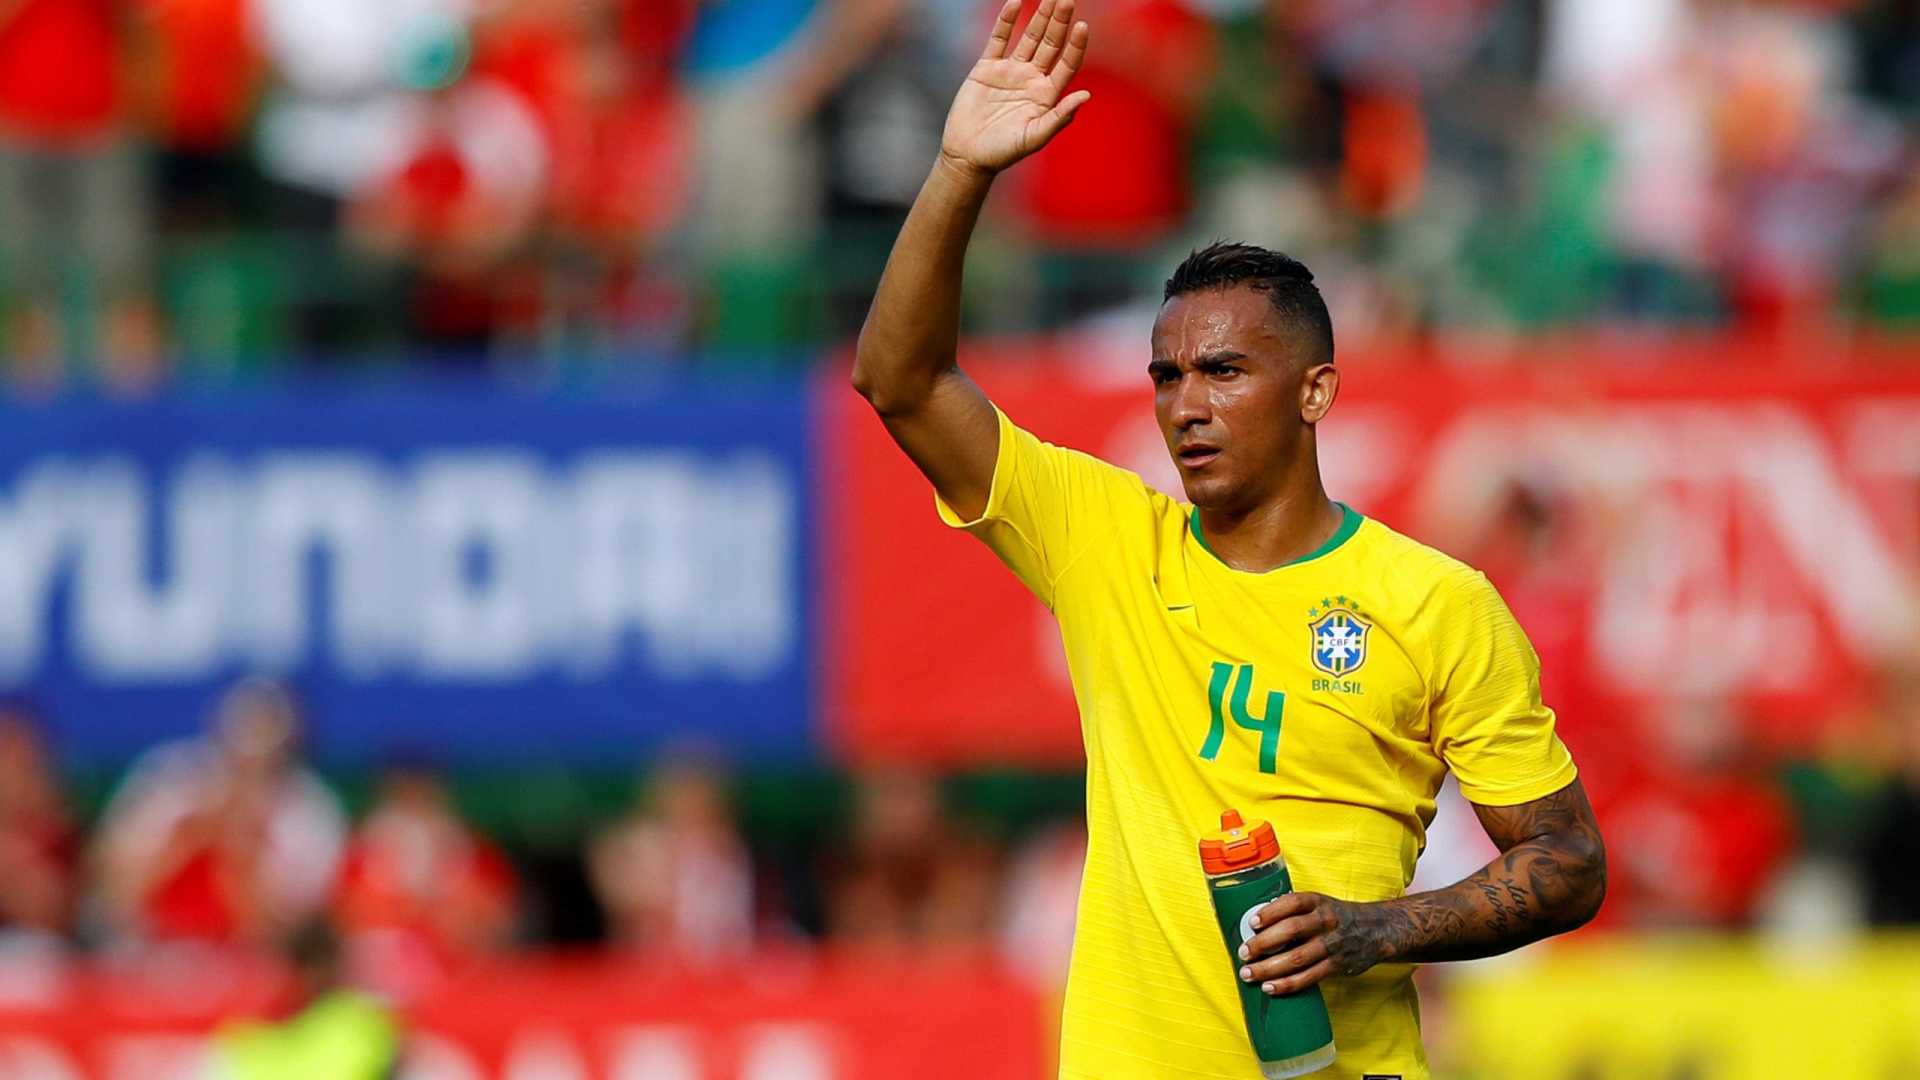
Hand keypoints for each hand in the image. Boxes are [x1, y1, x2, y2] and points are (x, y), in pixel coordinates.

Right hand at [940, 0, 1091, 178]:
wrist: (968, 155)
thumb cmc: (1003, 152)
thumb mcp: (1034, 137)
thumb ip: (1059, 117)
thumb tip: (1086, 95)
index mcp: (1047, 95)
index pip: (1067, 63)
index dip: (1075, 45)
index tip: (1082, 25)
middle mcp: (1032, 79)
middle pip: (1050, 44)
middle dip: (1059, 21)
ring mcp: (1010, 71)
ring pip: (1029, 37)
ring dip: (1040, 17)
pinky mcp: (987, 68)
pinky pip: (998, 39)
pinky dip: (1006, 21)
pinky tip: (1015, 3)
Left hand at [1236, 891, 1399, 995]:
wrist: (1377, 930)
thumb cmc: (1337, 917)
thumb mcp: (1319, 904)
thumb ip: (1294, 912)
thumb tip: (1257, 924)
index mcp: (1318, 902)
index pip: (1292, 903)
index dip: (1270, 912)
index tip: (1252, 923)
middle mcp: (1326, 921)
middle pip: (1291, 931)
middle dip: (1263, 943)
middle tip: (1243, 953)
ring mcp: (1332, 945)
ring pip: (1297, 958)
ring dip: (1269, 968)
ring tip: (1249, 974)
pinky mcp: (1336, 966)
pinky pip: (1309, 978)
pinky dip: (1287, 984)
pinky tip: (1270, 987)